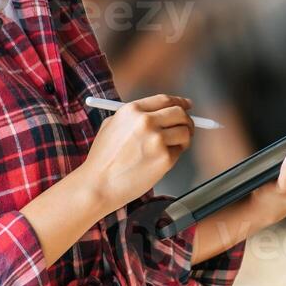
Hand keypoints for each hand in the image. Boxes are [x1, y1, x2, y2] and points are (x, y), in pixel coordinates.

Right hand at [78, 94, 193, 217]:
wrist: (98, 185)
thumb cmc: (102, 159)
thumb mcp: (111, 126)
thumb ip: (135, 117)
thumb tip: (161, 114)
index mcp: (132, 110)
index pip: (165, 100)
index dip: (179, 102)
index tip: (187, 106)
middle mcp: (146, 122)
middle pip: (179, 113)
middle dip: (187, 120)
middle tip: (187, 127)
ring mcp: (157, 140)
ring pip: (184, 132)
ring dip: (184, 139)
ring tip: (172, 147)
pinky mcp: (165, 158)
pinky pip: (179, 152)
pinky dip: (174, 155)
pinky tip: (159, 161)